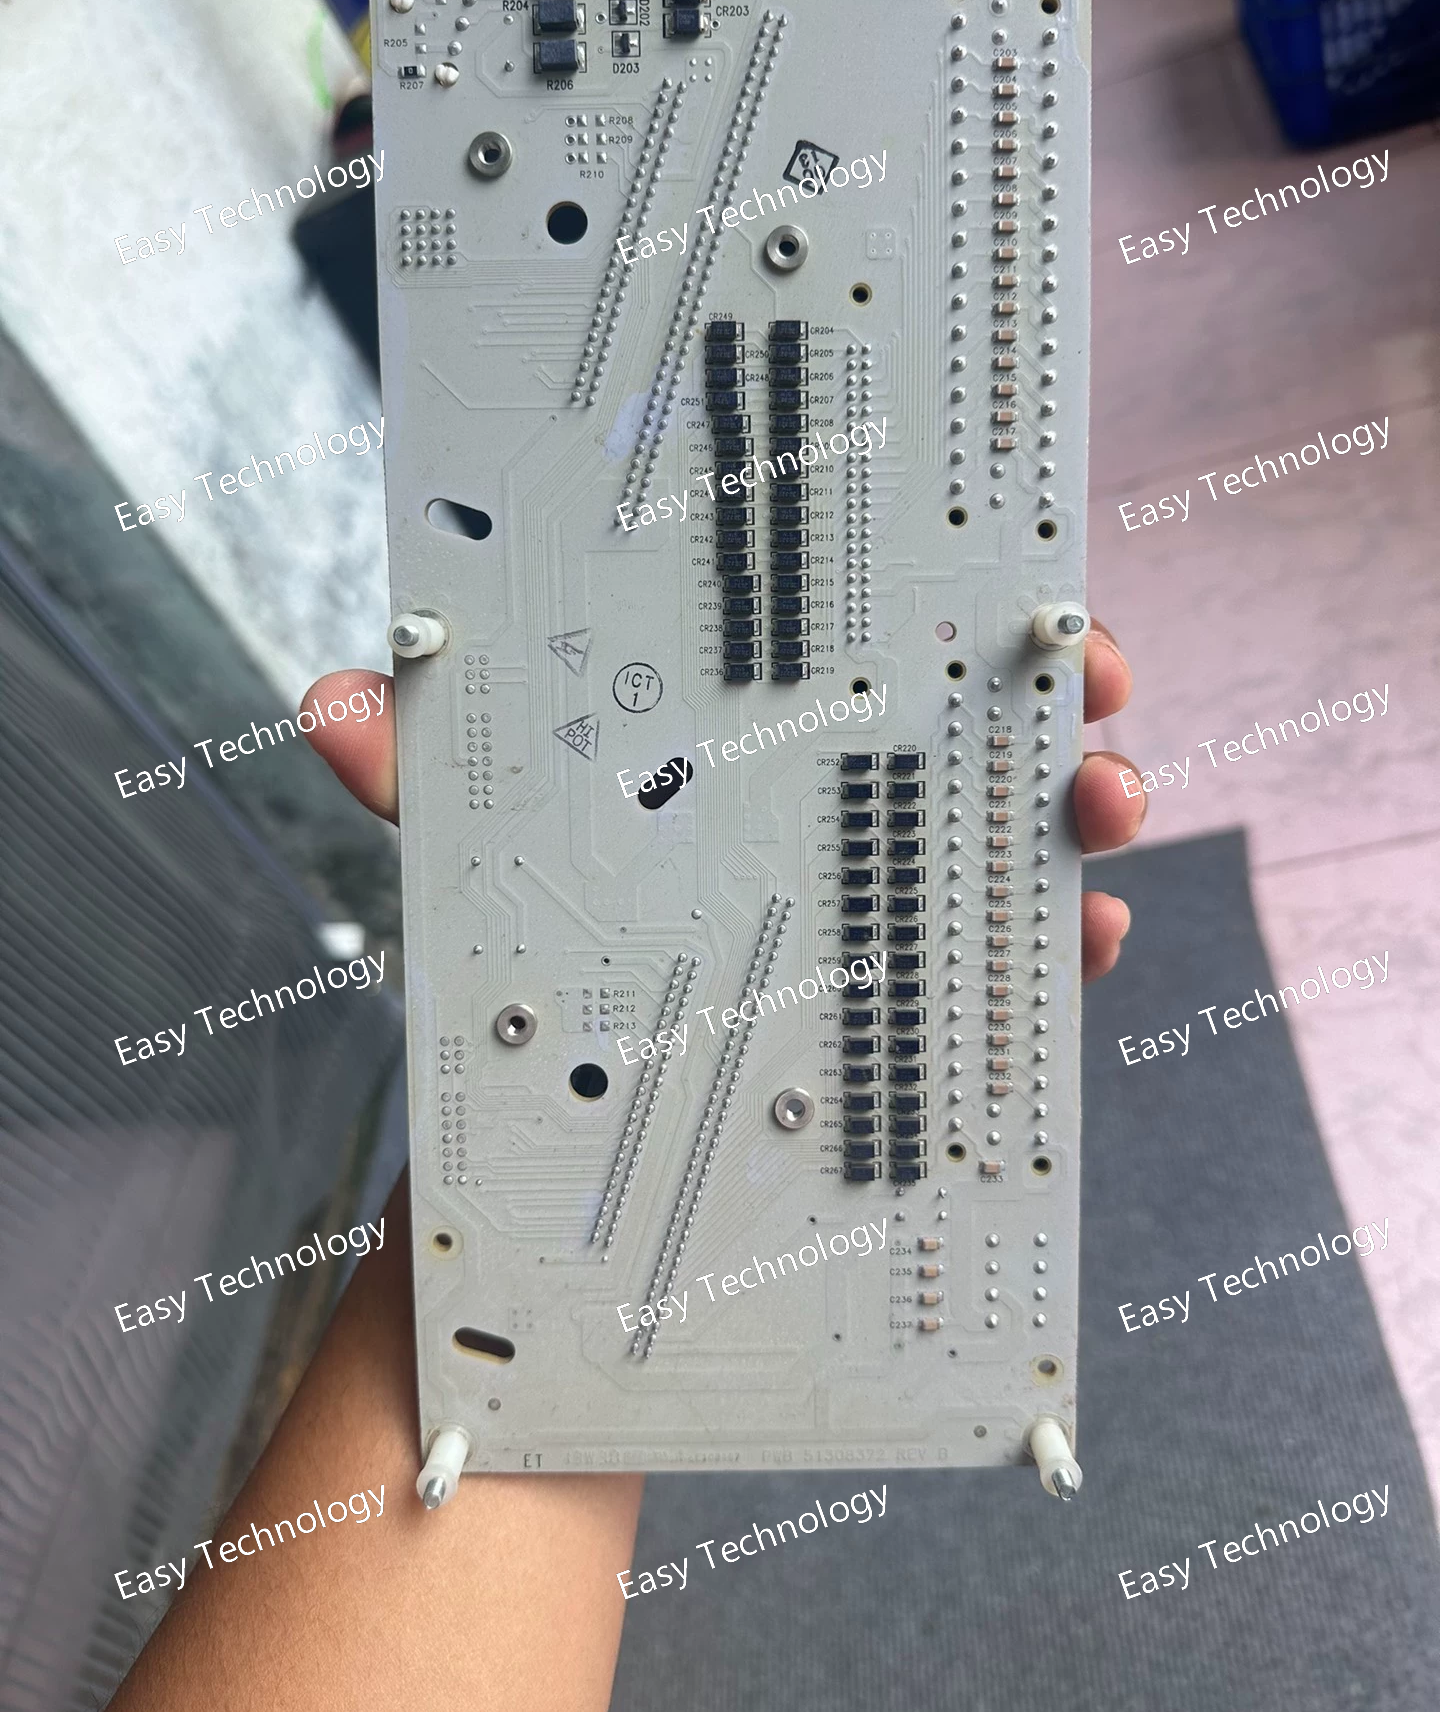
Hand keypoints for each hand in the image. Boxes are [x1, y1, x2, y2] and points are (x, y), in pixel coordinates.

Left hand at [302, 623, 1144, 981]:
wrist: (555, 1158)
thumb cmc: (528, 966)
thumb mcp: (472, 861)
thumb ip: (418, 778)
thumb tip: (335, 702)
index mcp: (743, 742)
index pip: (848, 637)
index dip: (925, 586)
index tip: (981, 554)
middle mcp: (828, 808)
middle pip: (966, 716)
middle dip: (1048, 674)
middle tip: (1082, 662)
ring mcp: (882, 904)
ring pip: (1012, 828)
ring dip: (1081, 799)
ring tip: (1102, 799)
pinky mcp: (912, 1006)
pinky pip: (1014, 962)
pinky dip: (1065, 942)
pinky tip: (1087, 937)